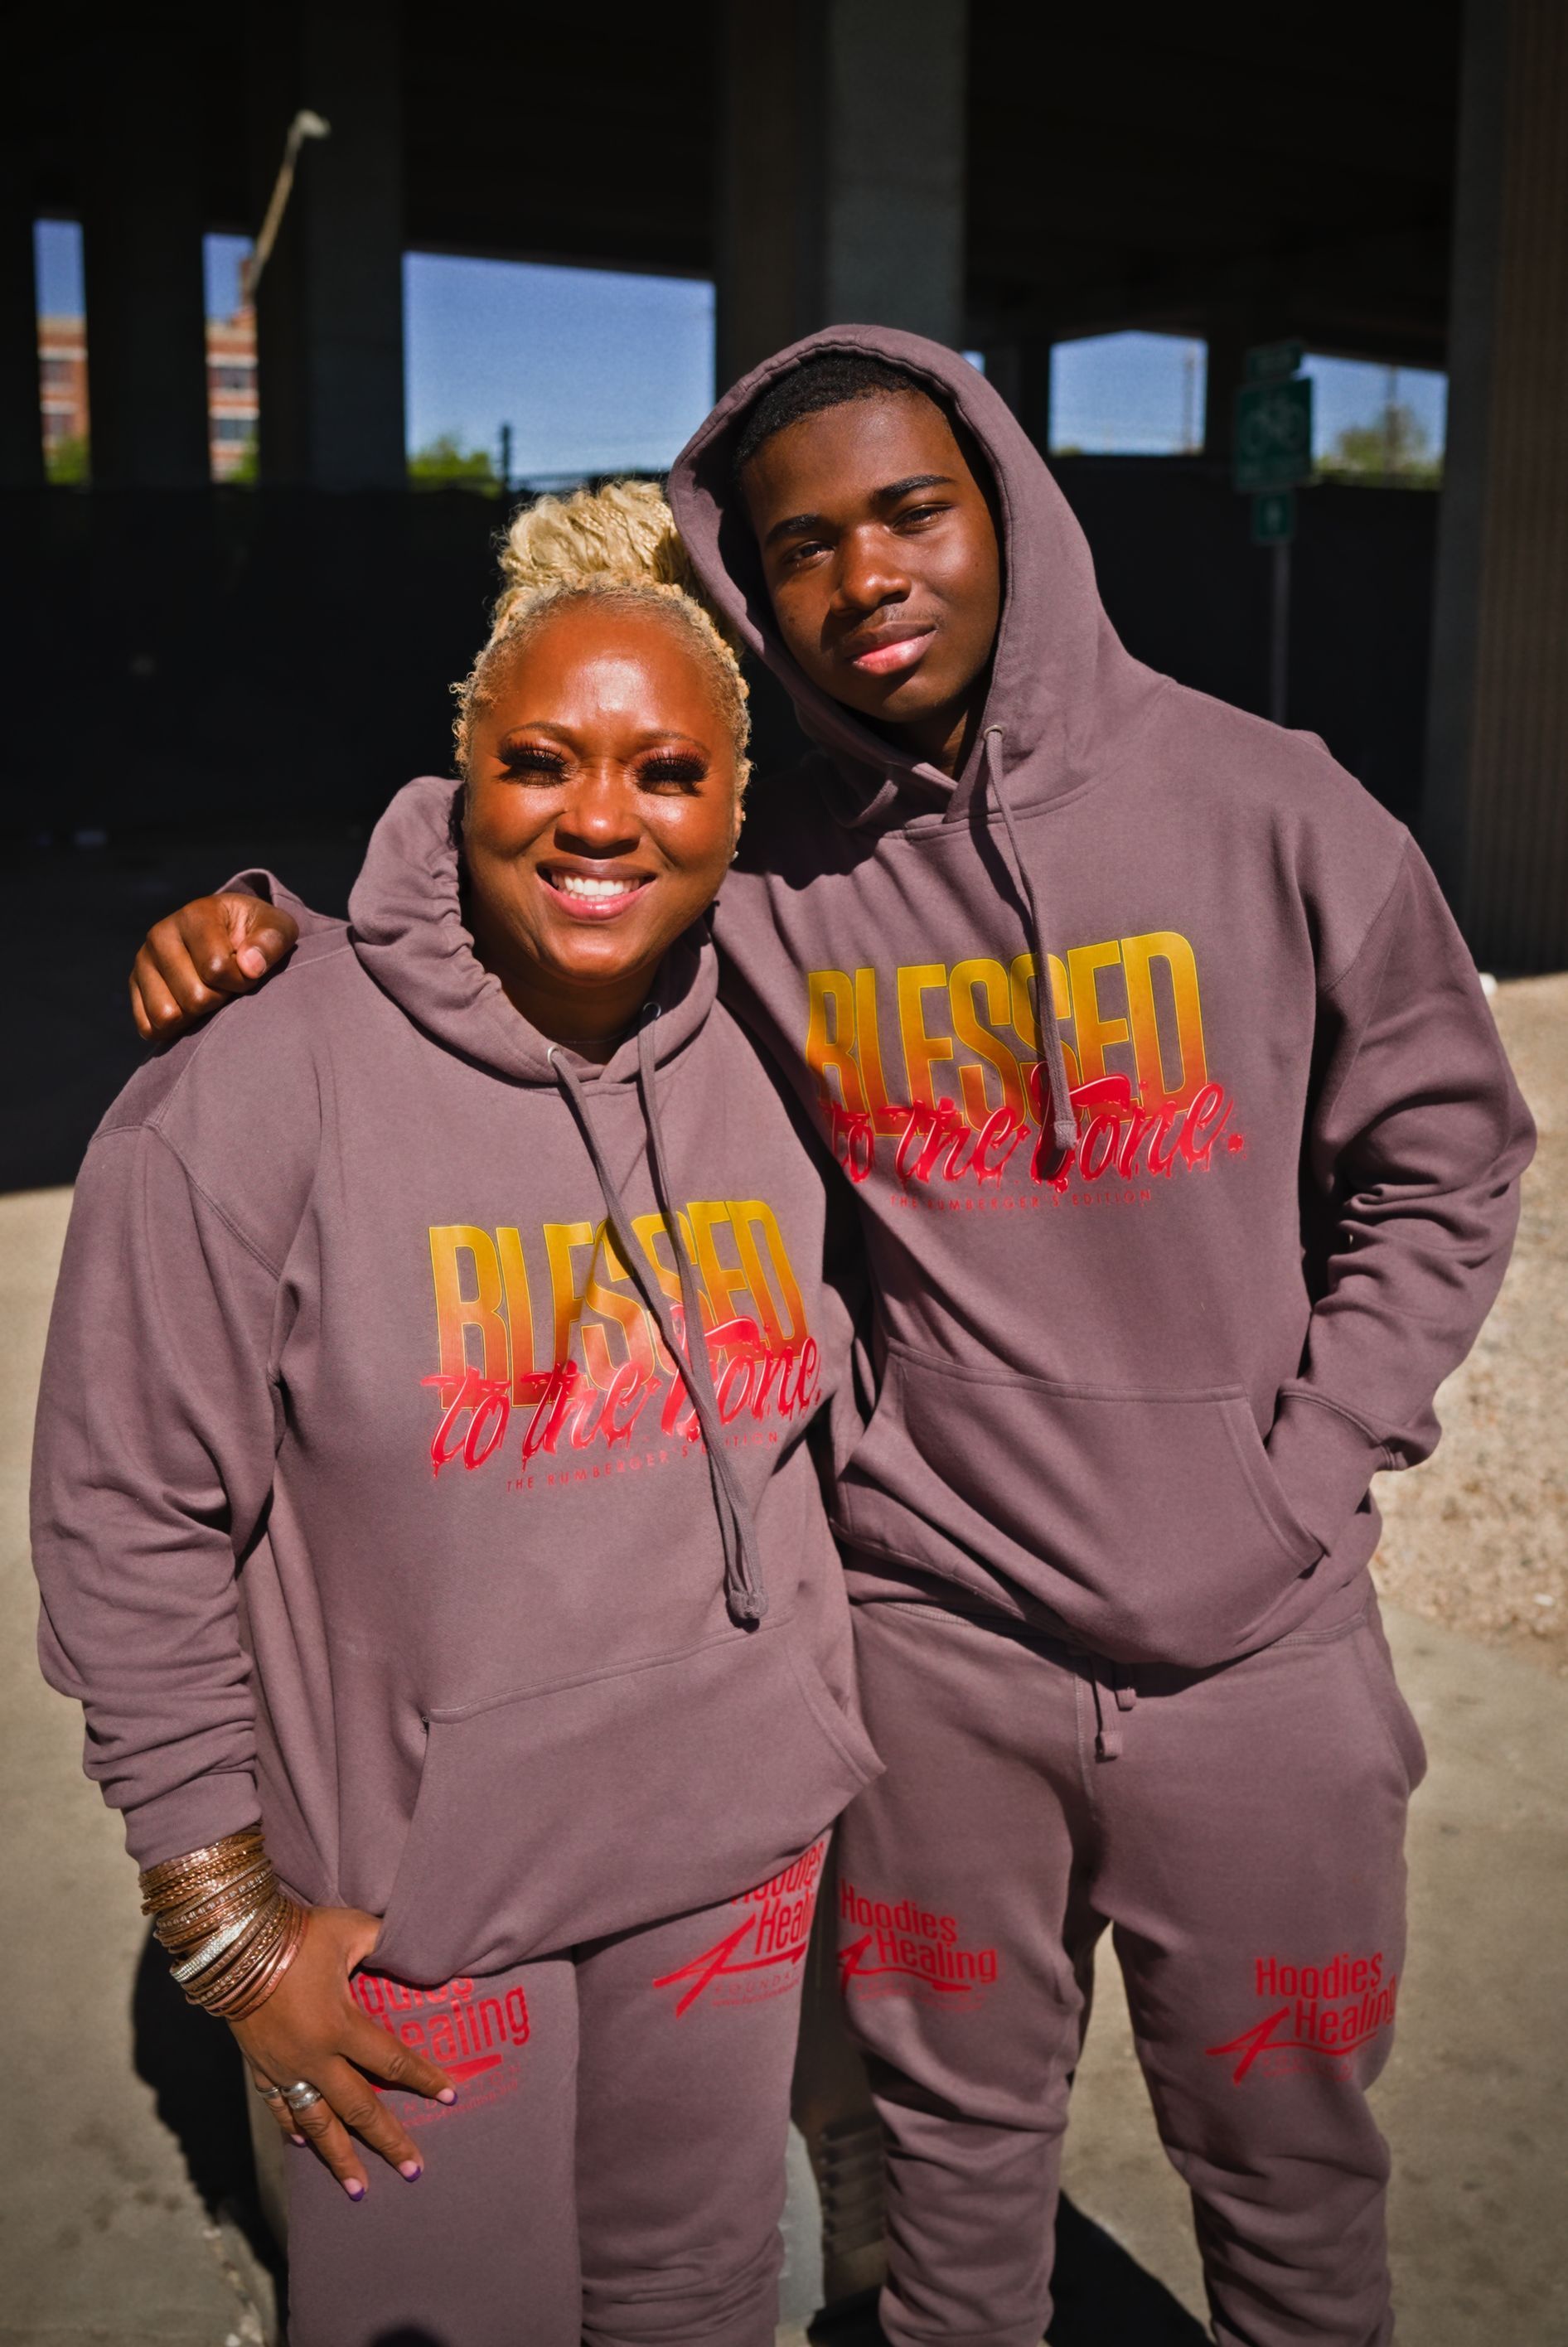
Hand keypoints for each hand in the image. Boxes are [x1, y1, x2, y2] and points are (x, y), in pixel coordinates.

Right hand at [130, 892, 297, 1042]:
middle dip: (220, 1000)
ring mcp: (144, 961)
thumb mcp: (277, 929)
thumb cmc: (257, 935)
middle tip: (228, 986)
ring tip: (209, 995)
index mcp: (195, 915)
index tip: (249, 973)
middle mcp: (161, 934)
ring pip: (168, 1015)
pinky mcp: (135, 986)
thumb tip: (250, 967)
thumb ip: (271, 943)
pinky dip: (175, 1030)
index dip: (241, 982)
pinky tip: (190, 1011)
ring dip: (196, 1017)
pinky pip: (150, 1027)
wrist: (230, 937)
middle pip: (194, 997)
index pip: (216, 969)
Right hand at [233, 1906, 454, 2197]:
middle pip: (359, 2109)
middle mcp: (314, 2058)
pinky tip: (304, 2146)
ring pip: (317, 2124)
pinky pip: (279, 2108)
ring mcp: (284, 2068)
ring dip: (339, 2157)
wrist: (231, 1943)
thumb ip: (384, 1940)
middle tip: (414, 2172)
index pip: (392, 2061)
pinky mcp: (259, 2067)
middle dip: (389, 2141)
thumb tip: (415, 1941)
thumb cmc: (297, 1932)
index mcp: (340, 2026)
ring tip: (359, 2189)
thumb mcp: (350, 1929)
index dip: (423, 2079)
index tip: (449, 2097)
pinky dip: (293, 2129)